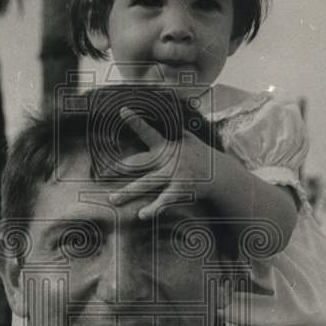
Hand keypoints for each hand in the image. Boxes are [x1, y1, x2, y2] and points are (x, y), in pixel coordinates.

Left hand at [109, 108, 225, 218]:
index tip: (122, 111)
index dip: (135, 121)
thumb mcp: (189, 139)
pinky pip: (164, 200)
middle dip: (121, 166)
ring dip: (128, 192)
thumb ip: (175, 130)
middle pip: (139, 163)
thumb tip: (168, 112)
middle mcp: (168, 160)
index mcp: (167, 146)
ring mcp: (174, 175)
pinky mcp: (181, 190)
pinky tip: (141, 214)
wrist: (222, 174)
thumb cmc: (201, 155)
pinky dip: (153, 208)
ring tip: (112, 199)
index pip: (148, 132)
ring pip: (146, 184)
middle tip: (103, 170)